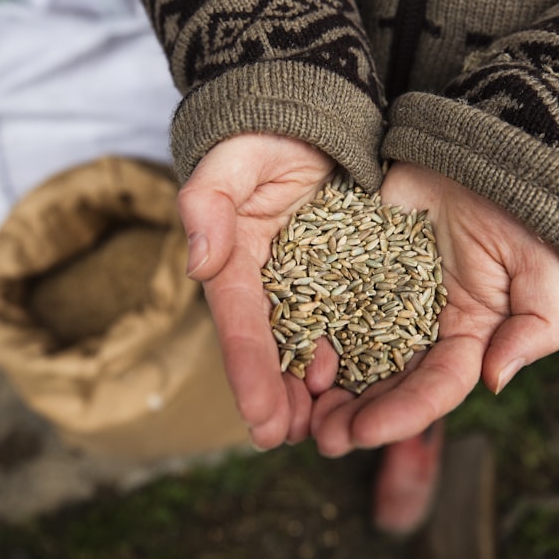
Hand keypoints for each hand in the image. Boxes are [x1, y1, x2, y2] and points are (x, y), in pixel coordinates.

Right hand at [178, 133, 339, 449]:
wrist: (304, 120)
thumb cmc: (260, 136)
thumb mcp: (230, 160)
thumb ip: (207, 204)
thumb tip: (198, 262)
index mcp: (236, 260)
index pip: (240, 322)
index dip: (249, 371)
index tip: (260, 419)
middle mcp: (267, 281)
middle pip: (269, 348)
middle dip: (277, 397)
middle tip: (289, 438)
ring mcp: (304, 282)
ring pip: (306, 346)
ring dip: (310, 393)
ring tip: (325, 430)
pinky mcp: (339, 277)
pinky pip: (345, 322)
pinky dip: (350, 359)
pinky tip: (360, 388)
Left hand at [310, 162, 558, 455]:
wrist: (477, 155)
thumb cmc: (521, 214)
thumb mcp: (542, 268)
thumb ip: (534, 326)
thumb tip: (498, 379)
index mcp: (466, 339)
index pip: (435, 388)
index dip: (402, 414)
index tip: (364, 432)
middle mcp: (421, 331)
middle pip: (386, 384)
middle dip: (355, 415)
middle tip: (320, 437)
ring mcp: (383, 302)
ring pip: (350, 354)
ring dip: (324, 389)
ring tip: (295, 410)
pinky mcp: (352, 272)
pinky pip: (326, 305)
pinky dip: (306, 332)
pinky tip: (283, 353)